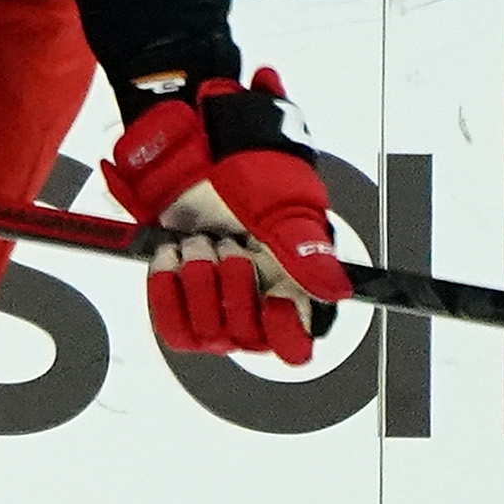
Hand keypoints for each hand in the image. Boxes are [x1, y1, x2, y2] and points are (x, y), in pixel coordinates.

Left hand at [101, 70, 349, 364]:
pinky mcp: (180, 298)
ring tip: (199, 241)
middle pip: (243, 338)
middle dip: (233, 283)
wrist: (197, 155)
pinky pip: (170, 324)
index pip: (294, 349)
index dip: (284, 331)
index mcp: (296, 292)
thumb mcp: (284, 208)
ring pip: (205, 334)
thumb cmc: (251, 176)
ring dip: (198, 281)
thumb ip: (307, 251)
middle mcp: (257, 308)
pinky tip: (168, 257)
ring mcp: (217, 306)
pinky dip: (166, 290)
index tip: (276, 297)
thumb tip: (337, 289)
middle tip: (227, 241)